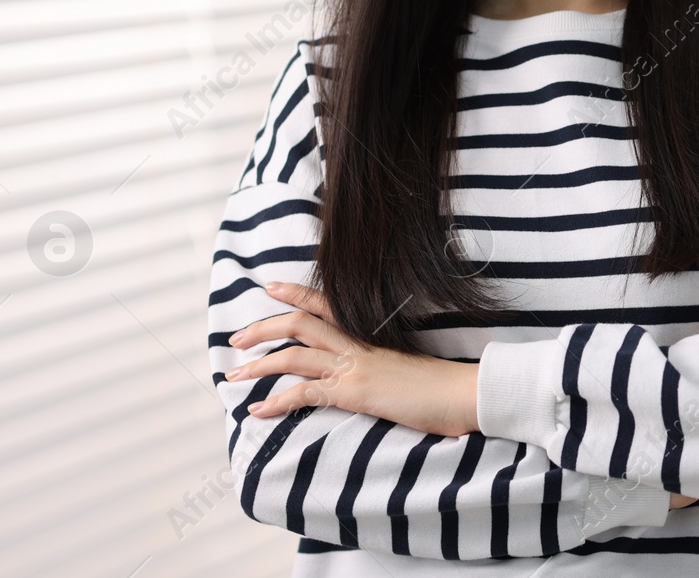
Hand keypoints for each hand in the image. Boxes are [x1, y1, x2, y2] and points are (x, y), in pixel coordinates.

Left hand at [225, 281, 478, 436]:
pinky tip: (258, 411)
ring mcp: (355, 367)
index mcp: (369, 336)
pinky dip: (278, 402)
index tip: (270, 286)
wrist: (464, 393)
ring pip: (294, 355)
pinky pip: (306, 393)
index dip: (296, 293)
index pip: (326, 305)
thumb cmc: (441, 386)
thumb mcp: (404, 367)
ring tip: (234, 377)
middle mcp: (358, 346)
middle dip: (262, 328)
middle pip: (300, 324)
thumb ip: (381, 365)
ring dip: (259, 365)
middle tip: (235, 338)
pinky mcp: (355, 392)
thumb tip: (370, 375)